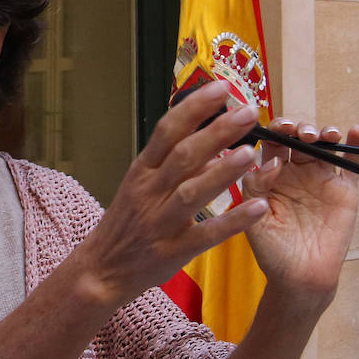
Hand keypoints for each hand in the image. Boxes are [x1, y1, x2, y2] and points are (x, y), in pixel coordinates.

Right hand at [74, 82, 269, 306]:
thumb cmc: (126, 225)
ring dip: (222, 172)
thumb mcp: (141, 188)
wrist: (101, 270)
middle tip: (247, 112)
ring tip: (251, 153)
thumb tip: (213, 146)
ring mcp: (160, 222)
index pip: (167, 131)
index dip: (194, 108)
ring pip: (192, 192)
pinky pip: (206, 234)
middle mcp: (148, 192)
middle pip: (183, 156)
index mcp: (141, 172)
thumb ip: (174, 167)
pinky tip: (258, 208)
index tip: (221, 88)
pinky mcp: (173, 251)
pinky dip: (232, 221)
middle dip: (216, 132)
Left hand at [244, 117, 358, 303]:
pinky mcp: (345, 191)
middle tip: (301, 133)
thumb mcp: (254, 217)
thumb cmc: (271, 249)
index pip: (273, 142)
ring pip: (325, 146)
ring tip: (325, 135)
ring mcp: (322, 179)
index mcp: (271, 174)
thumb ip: (256, 187)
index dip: (276, 129)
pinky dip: (356, 147)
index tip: (279, 128)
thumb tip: (270, 161)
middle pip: (300, 137)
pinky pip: (352, 166)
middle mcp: (296, 172)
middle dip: (301, 127)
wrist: (300, 276)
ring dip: (325, 132)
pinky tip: (356, 131)